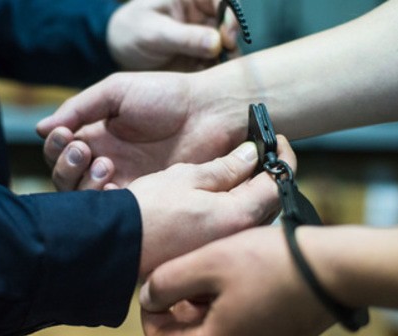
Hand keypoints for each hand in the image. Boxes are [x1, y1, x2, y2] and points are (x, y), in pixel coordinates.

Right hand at [36, 71, 246, 190]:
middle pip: (65, 177)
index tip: (65, 136)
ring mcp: (124, 182)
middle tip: (83, 151)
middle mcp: (104, 161)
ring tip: (106, 164)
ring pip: (84, 197)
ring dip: (83, 182)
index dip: (55, 147)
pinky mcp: (144, 199)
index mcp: (96, 136)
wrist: (209, 112)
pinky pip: (114, 210)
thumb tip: (41, 129)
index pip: (60, 152)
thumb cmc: (165, 94)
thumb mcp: (116, 92)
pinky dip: (105, 201)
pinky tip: (114, 185)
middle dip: (65, 166)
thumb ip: (80, 108)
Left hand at [107, 0, 239, 70]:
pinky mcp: (201, 58)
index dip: (229, 18)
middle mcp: (202, 17)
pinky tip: (213, 86)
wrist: (122, 49)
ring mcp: (203, 38)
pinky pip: (216, 65)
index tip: (228, 38)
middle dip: (231, 45)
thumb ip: (185, 37)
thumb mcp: (155, 33)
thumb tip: (216, 42)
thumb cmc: (133, 30)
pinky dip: (217, 75)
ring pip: (225, 48)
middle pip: (228, 28)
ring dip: (227, 62)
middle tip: (229, 63)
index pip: (220, 3)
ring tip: (222, 78)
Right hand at [130, 135, 294, 275]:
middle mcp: (235, 237)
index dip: (283, 157)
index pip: (277, 183)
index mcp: (236, 216)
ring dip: (249, 193)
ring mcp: (222, 248)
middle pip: (267, 202)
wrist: (114, 245)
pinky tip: (215, 199)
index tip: (278, 140)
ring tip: (235, 173)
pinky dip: (232, 209)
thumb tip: (251, 156)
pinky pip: (232, 228)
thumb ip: (224, 168)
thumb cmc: (145, 210)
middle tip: (256, 155)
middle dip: (266, 176)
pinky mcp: (207, 252)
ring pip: (250, 215)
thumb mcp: (185, 178)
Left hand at [139, 225, 334, 335]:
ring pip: (210, 327)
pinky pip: (234, 324)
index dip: (152, 310)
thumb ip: (167, 282)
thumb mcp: (208, 262)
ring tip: (214, 271)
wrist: (333, 269)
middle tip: (189, 273)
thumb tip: (147, 296)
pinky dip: (225, 304)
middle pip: (186, 335)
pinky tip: (235, 279)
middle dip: (179, 305)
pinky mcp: (271, 334)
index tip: (158, 284)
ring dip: (201, 302)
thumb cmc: (269, 264)